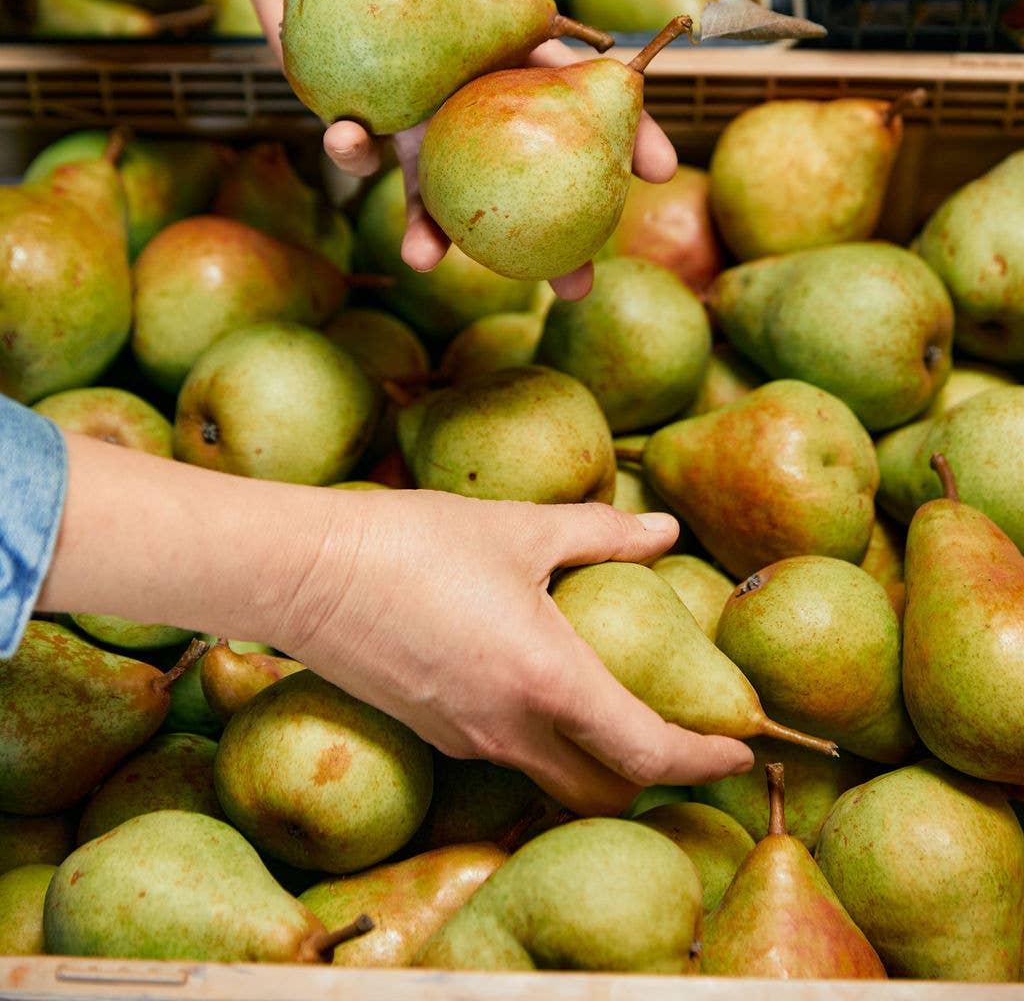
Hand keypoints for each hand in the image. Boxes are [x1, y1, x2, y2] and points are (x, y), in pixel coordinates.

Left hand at [150, 0, 676, 297]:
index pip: (582, 98)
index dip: (625, 134)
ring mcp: (417, 119)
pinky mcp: (359, 119)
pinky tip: (348, 139)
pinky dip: (354, 153)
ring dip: (436, 230)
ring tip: (431, 257)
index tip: (654, 170)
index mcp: (514, 53)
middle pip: (525, 176)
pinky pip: (361, 152)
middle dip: (552, 237)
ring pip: (439, 191)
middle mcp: (472, 100)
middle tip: (573, 281)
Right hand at [279, 491, 753, 813]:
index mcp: (546, 680)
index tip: (742, 751)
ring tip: (621, 708)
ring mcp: (467, 740)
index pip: (646, 751)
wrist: (305, 572)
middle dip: (655, 776)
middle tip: (686, 733)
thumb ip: (600, 534)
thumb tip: (664, 531)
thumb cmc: (414, 540)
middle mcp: (510, 729)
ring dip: (598, 761)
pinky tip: (543, 686)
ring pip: (555, 778)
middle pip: (605, 790)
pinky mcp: (434, 733)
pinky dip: (546, 740)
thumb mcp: (517, 528)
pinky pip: (510, 756)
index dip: (704, 758)